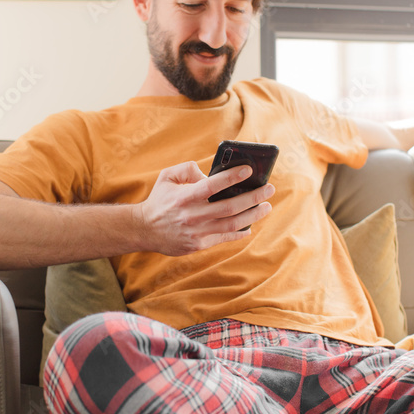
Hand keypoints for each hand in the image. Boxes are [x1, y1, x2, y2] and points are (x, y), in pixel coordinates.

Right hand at [135, 161, 273, 256]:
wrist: (144, 230)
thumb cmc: (160, 200)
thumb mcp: (167, 177)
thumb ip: (187, 168)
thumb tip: (210, 173)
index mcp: (185, 196)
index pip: (212, 185)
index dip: (232, 177)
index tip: (249, 169)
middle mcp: (192, 215)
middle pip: (229, 207)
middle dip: (253, 197)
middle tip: (269, 189)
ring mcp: (197, 232)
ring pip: (232, 224)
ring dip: (253, 215)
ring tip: (266, 206)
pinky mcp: (199, 244)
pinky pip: (225, 237)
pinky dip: (240, 232)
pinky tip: (251, 224)